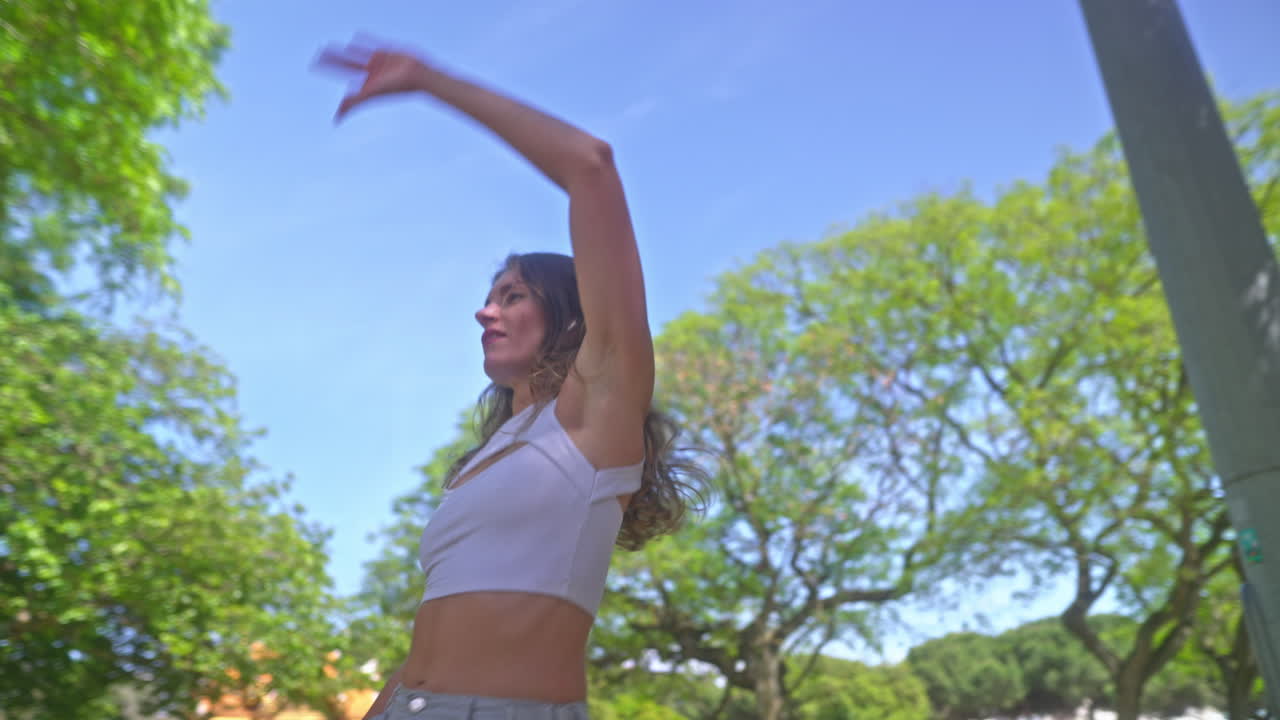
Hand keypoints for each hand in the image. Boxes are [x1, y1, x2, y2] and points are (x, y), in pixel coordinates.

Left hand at [315, 38, 431, 120]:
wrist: (418, 76)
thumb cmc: (396, 87)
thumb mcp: (371, 95)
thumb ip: (353, 104)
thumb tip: (336, 118)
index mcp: (364, 80)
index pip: (341, 73)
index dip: (328, 67)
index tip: (316, 64)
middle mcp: (369, 72)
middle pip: (346, 64)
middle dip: (333, 60)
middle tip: (320, 54)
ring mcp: (378, 62)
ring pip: (357, 54)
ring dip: (346, 51)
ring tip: (339, 46)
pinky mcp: (387, 52)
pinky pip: (372, 44)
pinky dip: (364, 40)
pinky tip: (357, 36)